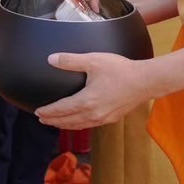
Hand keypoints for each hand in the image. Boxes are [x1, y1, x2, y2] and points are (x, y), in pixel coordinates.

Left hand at [35, 52, 153, 127]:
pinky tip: (78, 121)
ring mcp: (103, 118)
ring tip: (56, 122)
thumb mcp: (93, 60)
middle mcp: (93, 114)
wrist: (146, 81)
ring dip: (65, 124)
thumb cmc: (121, 70)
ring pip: (79, 125)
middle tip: (42, 119)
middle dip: (53, 121)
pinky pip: (89, 124)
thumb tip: (51, 59)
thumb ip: (70, 61)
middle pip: (68, 121)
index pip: (61, 110)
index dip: (48, 112)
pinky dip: (78, 124)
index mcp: (86, 101)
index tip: (38, 112)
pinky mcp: (111, 118)